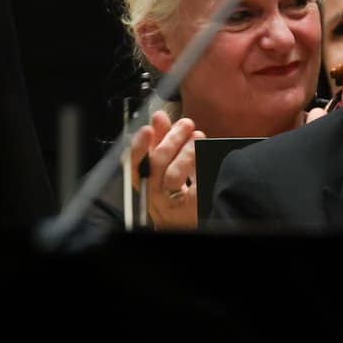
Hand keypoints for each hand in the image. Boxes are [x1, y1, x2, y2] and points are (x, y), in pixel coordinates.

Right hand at [129, 110, 202, 230]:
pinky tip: (207, 157)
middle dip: (172, 139)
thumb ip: (160, 142)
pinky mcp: (190, 212)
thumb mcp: (164, 165)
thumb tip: (159, 117)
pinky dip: (201, 168)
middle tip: (186, 124)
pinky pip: (195, 188)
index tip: (149, 128)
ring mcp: (171, 206)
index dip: (140, 145)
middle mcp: (153, 196)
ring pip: (173, 176)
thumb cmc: (175, 193)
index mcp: (146, 183)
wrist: (184, 225)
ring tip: (199, 137)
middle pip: (157, 164)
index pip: (135, 163)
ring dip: (187, 152)